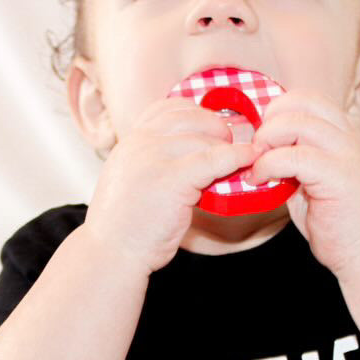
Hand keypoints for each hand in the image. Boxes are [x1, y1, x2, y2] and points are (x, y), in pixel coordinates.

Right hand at [84, 97, 260, 274]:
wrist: (111, 252)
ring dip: (226, 149)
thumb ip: (155, 161)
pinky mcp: (172, 179)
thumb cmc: (126, 225)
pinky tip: (248, 159)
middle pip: (192, 117)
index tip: (209, 131)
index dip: (196, 114)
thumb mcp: (132, 179)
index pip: (169, 107)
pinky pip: (214, 159)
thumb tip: (193, 153)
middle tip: (228, 148)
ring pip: (205, 139)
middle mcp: (140, 142)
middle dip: (216, 129)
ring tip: (235, 165)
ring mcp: (154, 158)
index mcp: (131, 140)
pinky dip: (237, 157)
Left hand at [246, 90, 359, 274]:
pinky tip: (261, 180)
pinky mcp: (340, 177)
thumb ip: (291, 155)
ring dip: (266, 142)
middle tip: (255, 152)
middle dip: (268, 123)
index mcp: (341, 131)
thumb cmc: (335, 218)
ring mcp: (347, 154)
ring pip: (296, 123)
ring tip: (257, 166)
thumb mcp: (310, 177)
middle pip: (300, 102)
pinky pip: (295, 157)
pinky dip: (269, 165)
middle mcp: (348, 136)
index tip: (261, 139)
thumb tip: (255, 143)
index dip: (276, 111)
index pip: (305, 97)